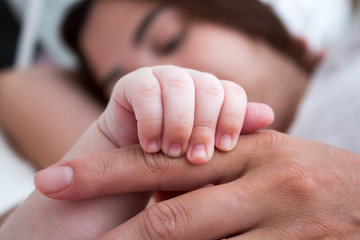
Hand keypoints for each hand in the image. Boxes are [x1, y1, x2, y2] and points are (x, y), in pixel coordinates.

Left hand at [35, 131, 359, 238]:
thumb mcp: (260, 157)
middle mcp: (263, 182)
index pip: (162, 158)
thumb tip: (155, 189)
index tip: (55, 179)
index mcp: (248, 148)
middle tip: (69, 239)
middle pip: (170, 211)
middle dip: (114, 233)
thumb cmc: (305, 176)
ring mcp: (282, 225)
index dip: (104, 171)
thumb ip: (211, 169)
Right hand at [99, 65, 273, 163]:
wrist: (130, 166)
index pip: (233, 93)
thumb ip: (234, 134)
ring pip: (179, 85)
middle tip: (197, 158)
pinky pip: (146, 92)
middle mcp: (189, 81)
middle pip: (208, 86)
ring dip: (179, 122)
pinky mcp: (132, 83)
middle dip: (205, 124)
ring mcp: (160, 78)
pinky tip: (152, 147)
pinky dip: (152, 121)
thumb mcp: (206, 155)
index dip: (233, 117)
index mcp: (211, 94)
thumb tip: (269, 115)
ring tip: (173, 153)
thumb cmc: (175, 163)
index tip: (225, 148)